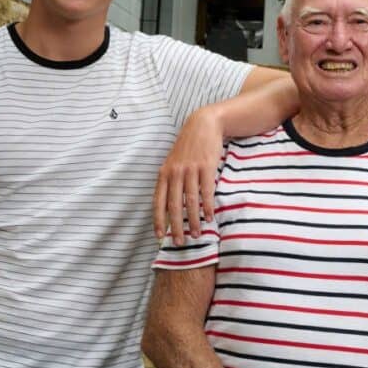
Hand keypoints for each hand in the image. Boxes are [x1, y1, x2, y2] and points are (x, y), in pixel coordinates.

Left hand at [153, 107, 223, 244]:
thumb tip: (168, 204)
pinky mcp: (206, 167)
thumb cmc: (188, 146)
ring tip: (197, 234)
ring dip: (193, 221)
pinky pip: (206, 191)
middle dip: (175, 226)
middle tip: (179, 242)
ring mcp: (190, 170)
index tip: (159, 236)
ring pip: (190, 201)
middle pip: (174, 205)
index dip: (158, 220)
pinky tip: (209, 217)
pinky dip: (207, 206)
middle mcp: (175, 173)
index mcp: (164, 173)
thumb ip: (170, 180)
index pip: (158, 201)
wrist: (203, 125)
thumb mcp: (173, 162)